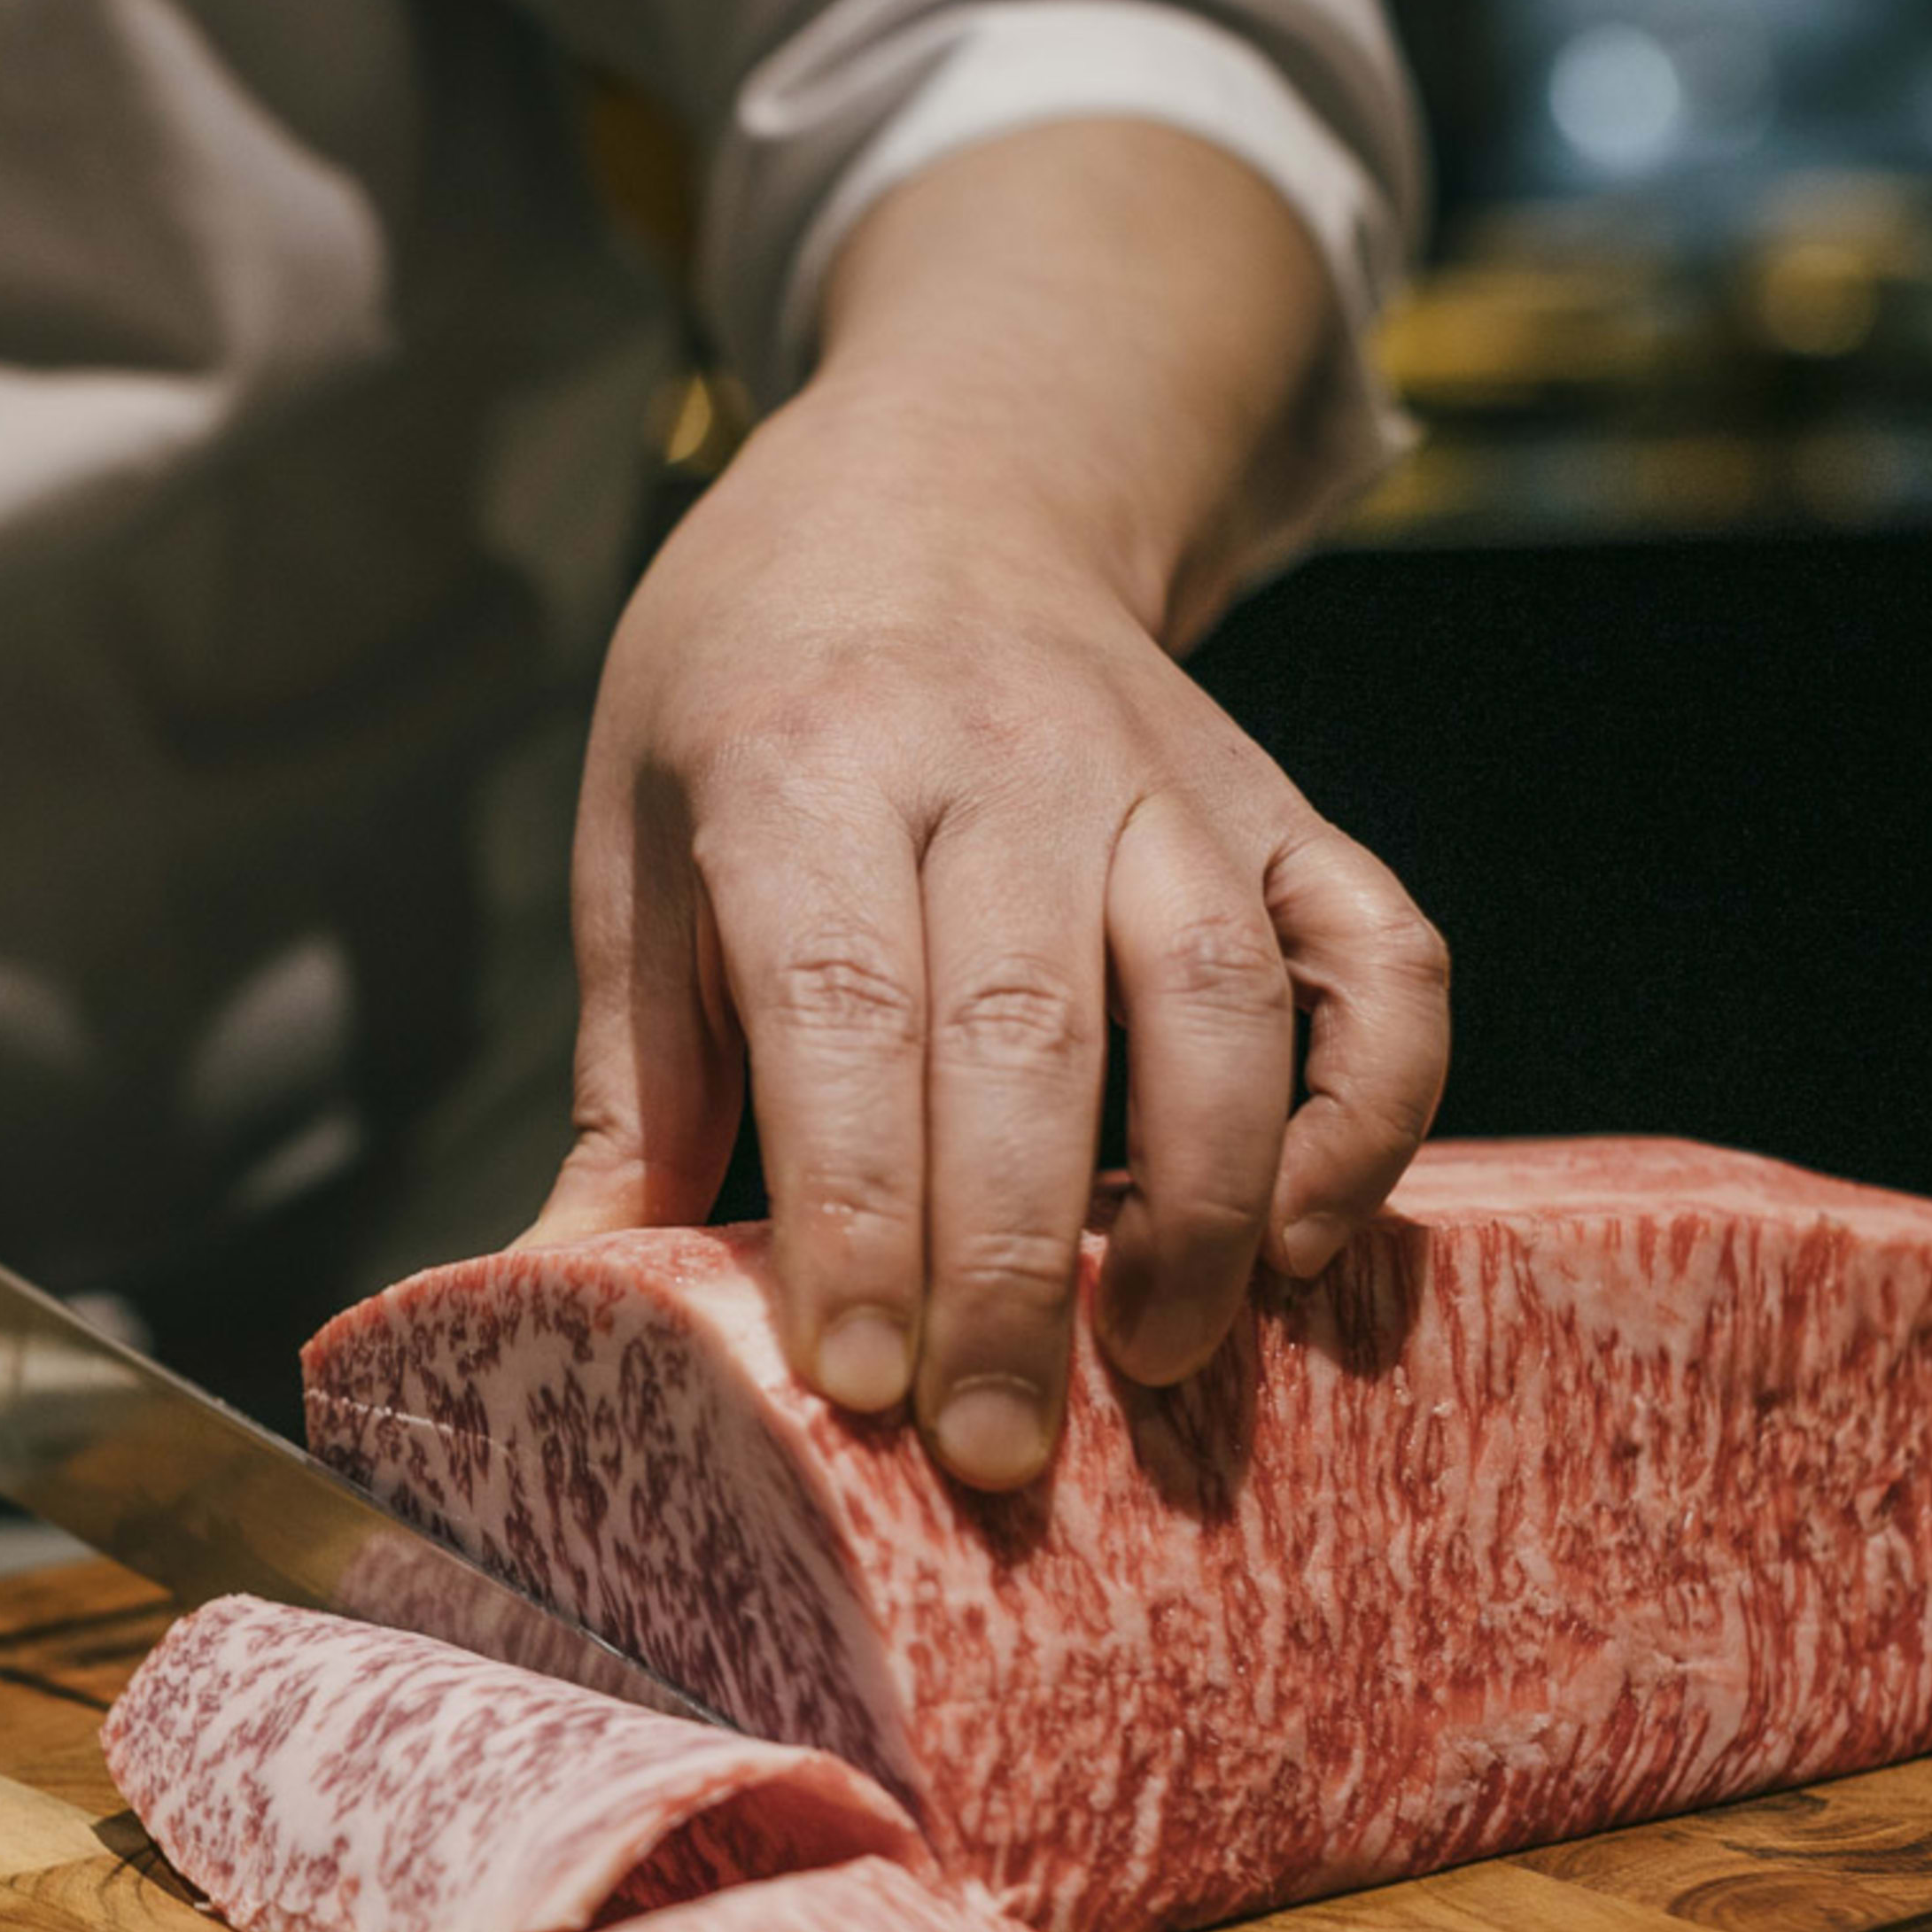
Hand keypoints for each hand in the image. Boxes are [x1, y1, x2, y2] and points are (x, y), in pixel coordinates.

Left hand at [526, 136, 1449, 1489]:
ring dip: (1204, 1198)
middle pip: (1025, 1030)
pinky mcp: (1281, 804)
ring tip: (1162, 1367)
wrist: (939, 478)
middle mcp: (998, 754)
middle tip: (993, 1453)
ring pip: (1215, 991)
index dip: (856, 1205)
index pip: (844, 1006)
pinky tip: (1312, 1237)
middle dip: (1014, 1262)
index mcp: (802, 760)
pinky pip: (1376, 949)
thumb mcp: (640, 842)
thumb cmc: (746, 692)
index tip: (855, 1379)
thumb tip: (555, 1295)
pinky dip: (1373, 1098)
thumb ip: (626, 1075)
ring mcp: (1162, 774)